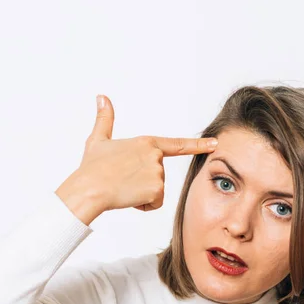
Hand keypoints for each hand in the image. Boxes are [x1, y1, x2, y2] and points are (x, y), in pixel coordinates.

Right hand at [57, 95, 217, 222]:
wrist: (88, 188)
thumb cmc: (92, 168)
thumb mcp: (98, 140)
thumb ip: (105, 119)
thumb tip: (101, 98)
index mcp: (146, 143)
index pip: (177, 144)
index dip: (198, 145)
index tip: (215, 144)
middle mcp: (155, 156)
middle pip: (158, 176)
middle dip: (142, 183)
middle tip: (122, 179)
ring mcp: (158, 173)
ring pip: (156, 191)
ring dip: (141, 194)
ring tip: (123, 188)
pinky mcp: (157, 190)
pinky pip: (154, 203)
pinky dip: (142, 205)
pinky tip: (128, 198)